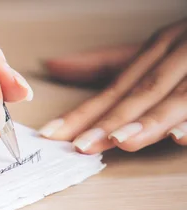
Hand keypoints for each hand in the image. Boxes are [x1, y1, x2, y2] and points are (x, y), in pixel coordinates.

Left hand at [39, 18, 186, 152]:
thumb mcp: (156, 47)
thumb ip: (107, 62)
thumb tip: (53, 63)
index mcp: (161, 47)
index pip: (115, 87)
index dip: (83, 112)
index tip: (52, 134)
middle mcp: (183, 54)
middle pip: (143, 92)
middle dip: (111, 121)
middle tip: (81, 146)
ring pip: (180, 97)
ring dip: (151, 122)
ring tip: (122, 142)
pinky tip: (181, 137)